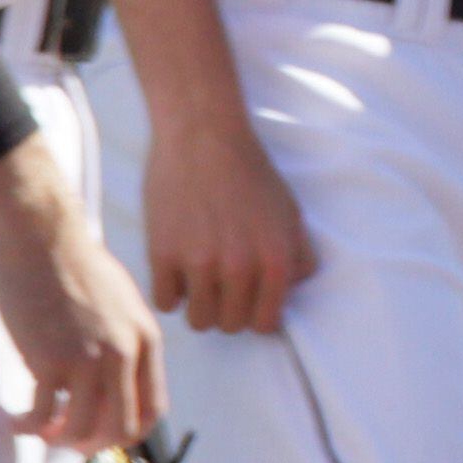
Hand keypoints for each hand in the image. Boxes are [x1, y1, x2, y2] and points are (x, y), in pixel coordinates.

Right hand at [0, 146, 162, 450]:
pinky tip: (17, 421)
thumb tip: (118, 381)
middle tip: (69, 440)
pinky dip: (28, 427)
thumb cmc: (77, 266)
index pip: (154, 409)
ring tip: (40, 430)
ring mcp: (87, 359)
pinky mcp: (48, 359)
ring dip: (59, 440)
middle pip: (122, 428)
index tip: (103, 433)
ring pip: (81, 430)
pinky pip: (41, 415)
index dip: (129, 432)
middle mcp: (124, 354)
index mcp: (147, 340)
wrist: (44, 238)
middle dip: (95, 445)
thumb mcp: (123, 304)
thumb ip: (126, 341)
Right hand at [146, 110, 317, 334]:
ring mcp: (199, 263)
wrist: (204, 137)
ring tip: (201, 277)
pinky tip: (178, 268)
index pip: (265, 323)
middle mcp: (240, 267)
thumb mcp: (291, 213)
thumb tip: (294, 288)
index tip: (248, 302)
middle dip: (228, 310)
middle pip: (230, 325)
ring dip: (199, 304)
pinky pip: (165, 302)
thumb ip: (298, 256)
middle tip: (222, 285)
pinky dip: (171, 291)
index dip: (256, 315)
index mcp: (275, 260)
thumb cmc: (251, 173)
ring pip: (197, 320)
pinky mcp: (163, 255)